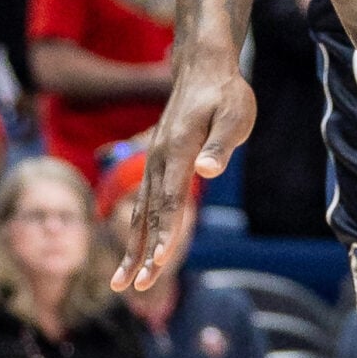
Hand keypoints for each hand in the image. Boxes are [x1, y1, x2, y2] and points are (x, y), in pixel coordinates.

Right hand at [116, 46, 252, 289]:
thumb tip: (208, 170)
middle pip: (150, 214)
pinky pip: (145, 203)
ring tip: (122, 284)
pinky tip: (135, 252)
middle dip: (143, 253)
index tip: (160, 263)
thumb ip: (221, 144)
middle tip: (135, 289)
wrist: (202, 69)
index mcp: (179, 150)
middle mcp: (160, 159)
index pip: (171, 200)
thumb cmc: (226, 92)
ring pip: (141, 212)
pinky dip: (138, 231)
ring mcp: (154, 162)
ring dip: (133, 249)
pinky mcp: (157, 163)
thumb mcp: (234, 114)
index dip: (166, 232)